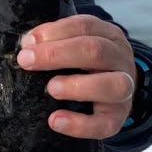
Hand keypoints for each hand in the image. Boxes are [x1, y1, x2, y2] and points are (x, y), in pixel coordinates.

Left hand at [16, 15, 136, 139]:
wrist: (117, 91)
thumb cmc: (88, 64)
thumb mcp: (76, 44)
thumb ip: (55, 40)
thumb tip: (28, 44)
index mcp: (109, 36)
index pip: (85, 26)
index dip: (55, 32)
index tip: (27, 42)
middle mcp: (120, 60)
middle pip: (96, 51)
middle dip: (57, 54)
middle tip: (27, 61)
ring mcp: (125, 90)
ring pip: (113, 86)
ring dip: (77, 86)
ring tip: (51, 89)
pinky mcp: (117, 118)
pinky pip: (104, 124)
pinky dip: (79, 124)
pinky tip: (56, 120)